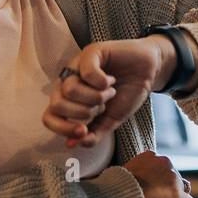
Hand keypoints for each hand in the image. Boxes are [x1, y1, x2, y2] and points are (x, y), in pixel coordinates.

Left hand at [41, 38, 175, 148]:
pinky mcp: (90, 52)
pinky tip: (111, 80)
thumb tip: (70, 145)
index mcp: (69, 101)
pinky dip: (103, 83)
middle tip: (102, 106)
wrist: (148, 72)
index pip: (49, 117)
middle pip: (56, 104)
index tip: (84, 130)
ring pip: (69, 90)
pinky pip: (87, 73)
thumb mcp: (110, 121)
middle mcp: (68, 82)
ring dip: (96, 97)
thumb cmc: (127, 94)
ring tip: (109, 91)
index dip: (63, 128)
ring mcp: (77, 66)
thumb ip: (92, 134)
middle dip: (83, 112)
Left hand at [123, 150, 195, 197]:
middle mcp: (174, 177)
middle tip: (155, 195)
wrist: (114, 193)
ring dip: (162, 176)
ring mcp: (163, 163)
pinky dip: (151, 166)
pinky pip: (156, 161)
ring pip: (168, 170)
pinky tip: (142, 174)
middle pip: (179, 184)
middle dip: (170, 189)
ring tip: (146, 183)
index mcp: (177, 196)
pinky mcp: (152, 154)